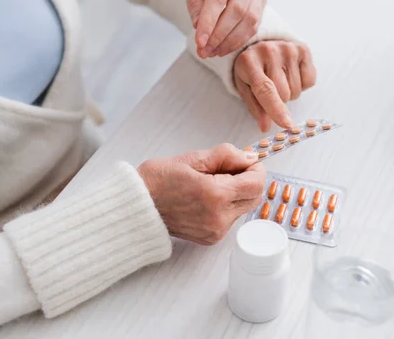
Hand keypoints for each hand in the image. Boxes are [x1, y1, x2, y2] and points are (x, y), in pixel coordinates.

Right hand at [138, 143, 264, 244]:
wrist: (137, 208)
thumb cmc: (157, 181)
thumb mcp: (192, 158)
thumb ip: (226, 155)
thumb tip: (249, 157)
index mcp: (216, 195)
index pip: (256, 182)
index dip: (254, 168)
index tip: (243, 161)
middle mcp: (220, 217)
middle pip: (255, 197)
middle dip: (248, 180)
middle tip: (227, 170)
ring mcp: (216, 230)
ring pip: (244, 207)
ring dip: (237, 193)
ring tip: (212, 184)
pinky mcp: (211, 238)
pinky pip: (231, 218)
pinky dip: (226, 206)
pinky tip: (206, 198)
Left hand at [181, 0, 265, 58]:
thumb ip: (193, 1)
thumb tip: (199, 28)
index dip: (209, 21)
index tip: (199, 42)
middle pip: (238, 9)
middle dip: (220, 35)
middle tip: (205, 51)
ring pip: (250, 19)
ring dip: (231, 40)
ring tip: (213, 52)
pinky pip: (255, 23)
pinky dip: (240, 39)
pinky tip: (225, 47)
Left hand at [234, 40, 316, 131]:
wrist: (261, 46)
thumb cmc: (252, 70)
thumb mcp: (246, 88)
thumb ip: (256, 108)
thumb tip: (266, 127)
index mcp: (248, 62)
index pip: (265, 90)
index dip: (276, 109)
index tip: (286, 124)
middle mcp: (269, 51)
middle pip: (284, 94)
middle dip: (280, 100)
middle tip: (272, 88)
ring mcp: (287, 48)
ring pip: (296, 90)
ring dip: (290, 92)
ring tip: (281, 79)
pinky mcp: (302, 48)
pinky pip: (309, 81)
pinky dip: (302, 84)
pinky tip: (292, 74)